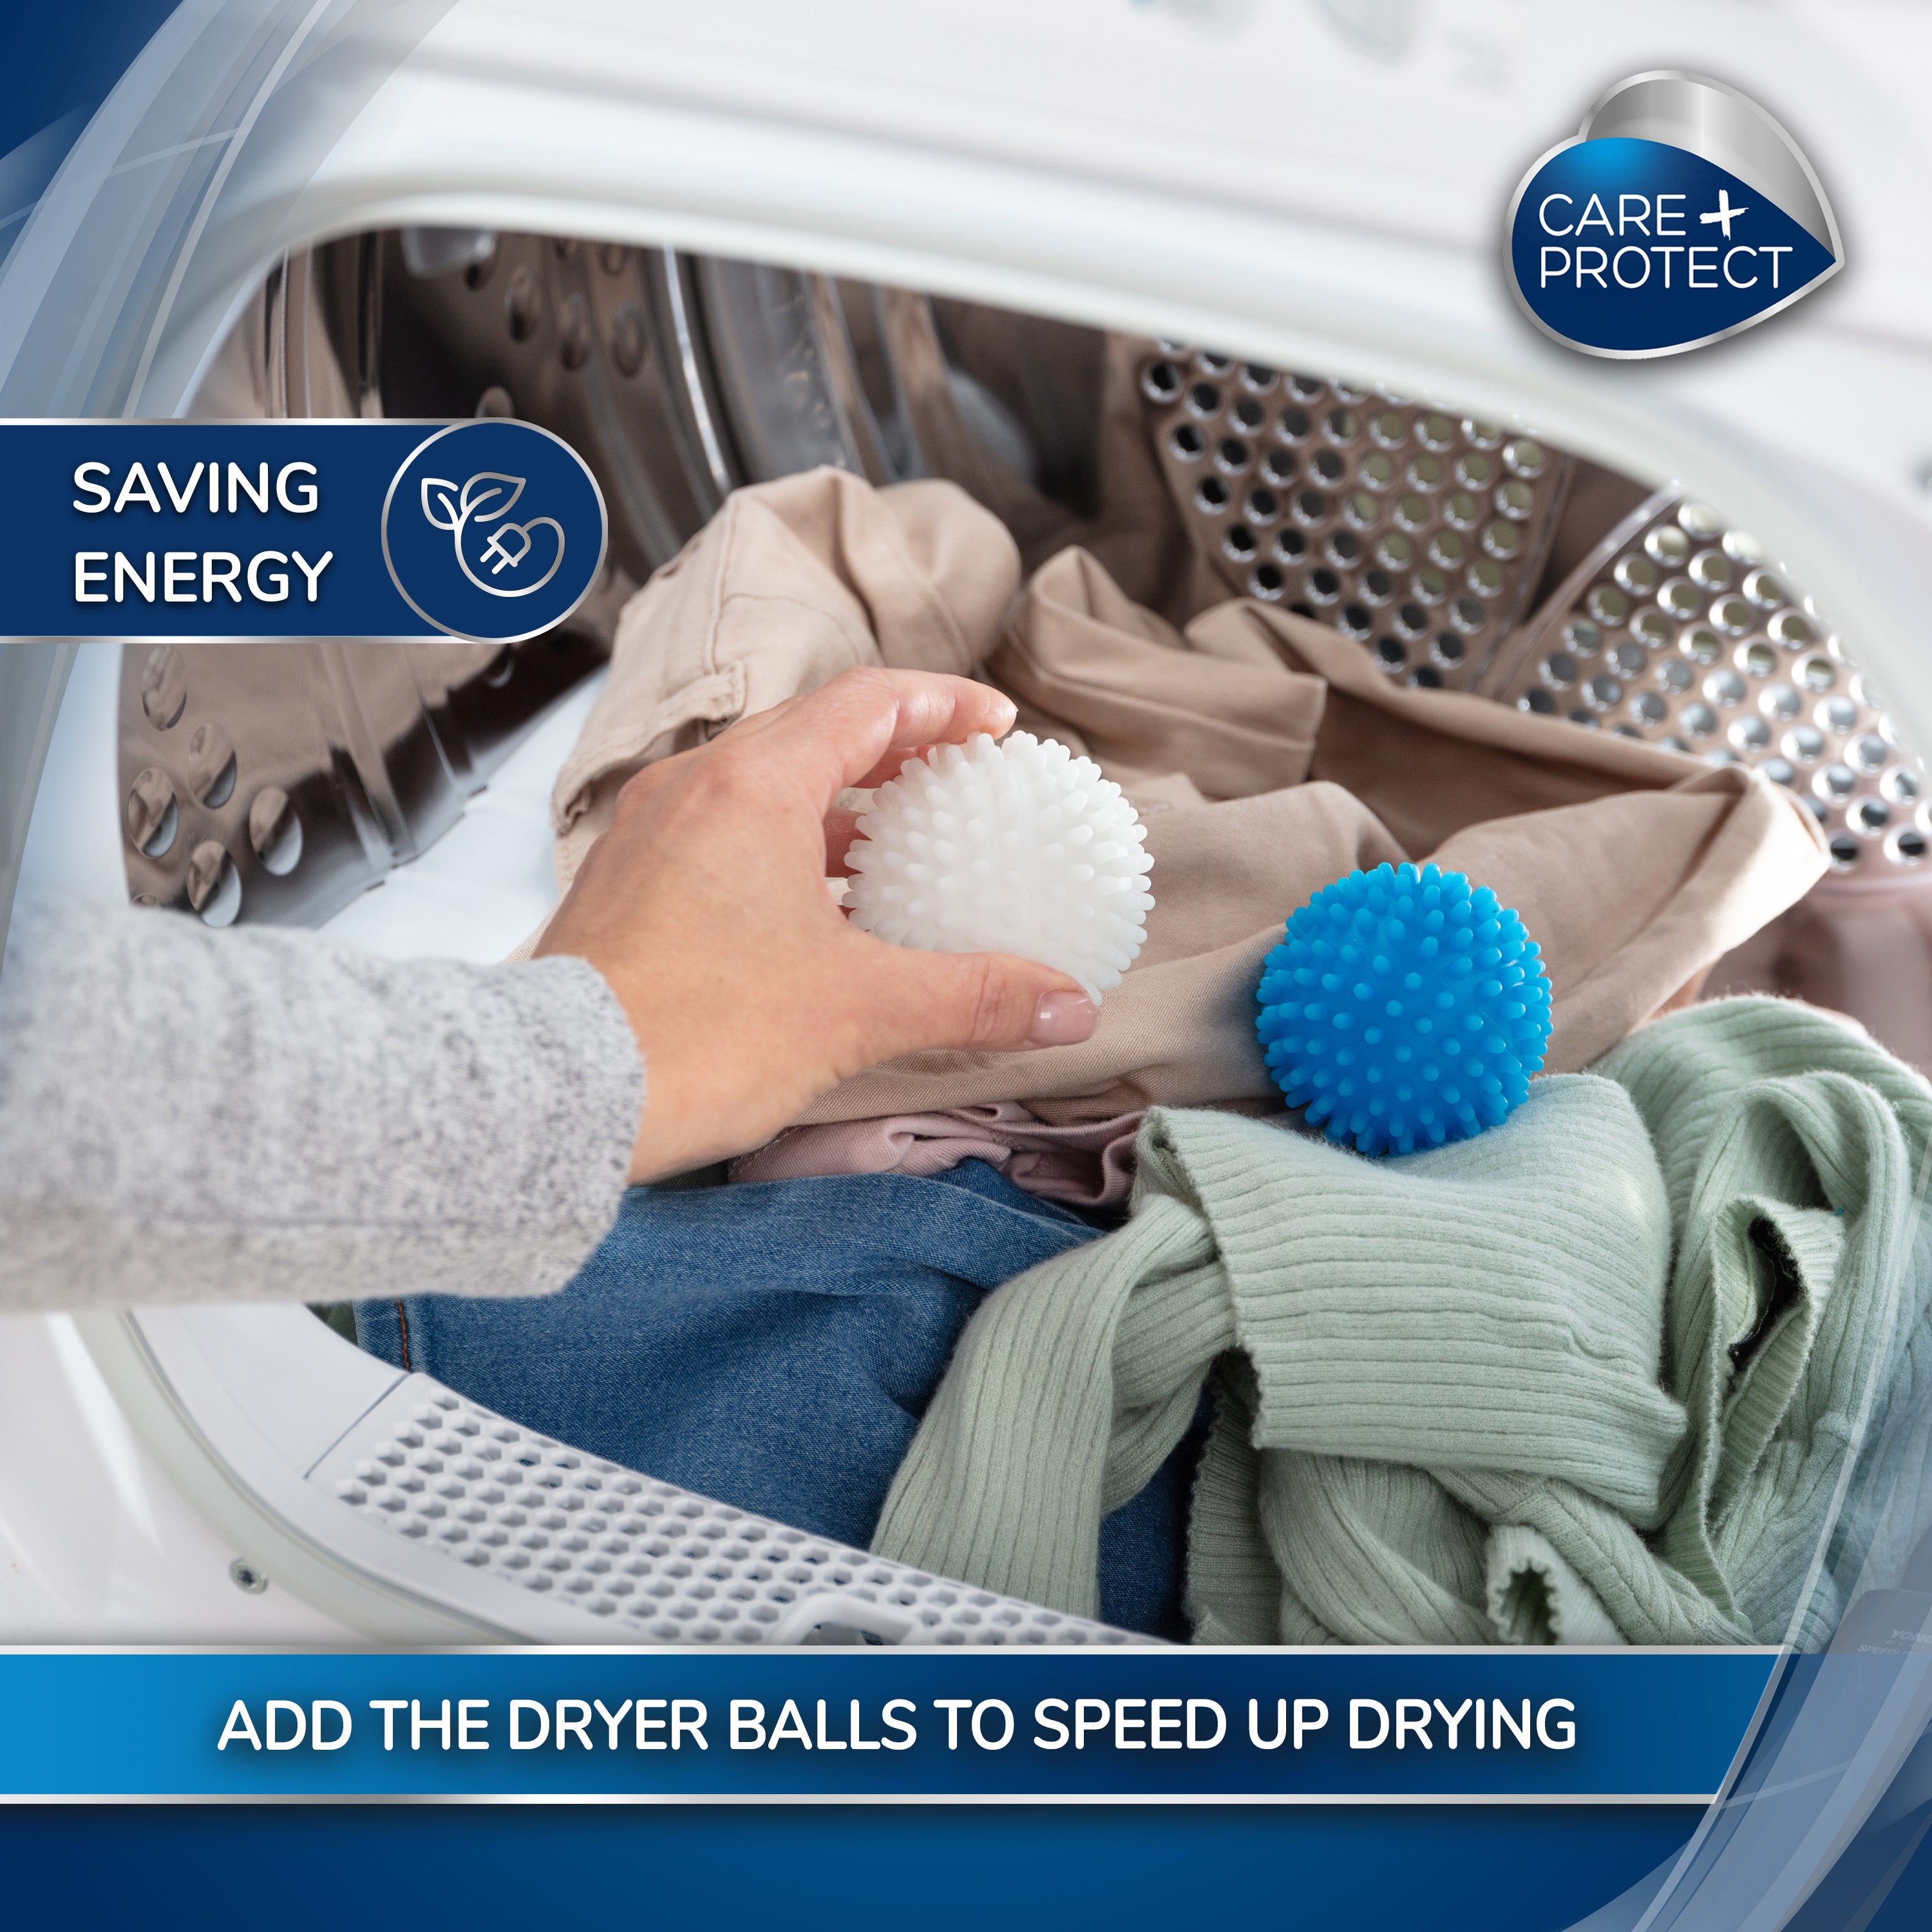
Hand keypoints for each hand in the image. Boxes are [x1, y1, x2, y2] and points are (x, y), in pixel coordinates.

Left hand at [536, 668, 1098, 1181]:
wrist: (556, 1098)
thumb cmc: (692, 1039)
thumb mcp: (859, 1012)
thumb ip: (974, 998)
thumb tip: (1069, 1005)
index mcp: (752, 785)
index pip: (867, 701)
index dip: (943, 703)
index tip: (995, 725)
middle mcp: (692, 788)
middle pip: (812, 731)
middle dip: (893, 744)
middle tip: (954, 772)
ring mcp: (650, 834)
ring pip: (760, 784)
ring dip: (834, 799)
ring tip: (895, 840)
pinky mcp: (626, 885)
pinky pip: (719, 833)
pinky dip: (781, 844)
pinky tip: (815, 908)